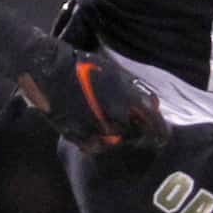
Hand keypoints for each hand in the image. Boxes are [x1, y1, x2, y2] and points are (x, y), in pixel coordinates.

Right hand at [18, 39, 170, 152]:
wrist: (50, 70)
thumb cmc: (84, 66)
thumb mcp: (116, 72)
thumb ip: (135, 91)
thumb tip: (149, 105)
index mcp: (131, 100)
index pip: (155, 125)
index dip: (160, 133)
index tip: (161, 138)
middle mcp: (118, 117)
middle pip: (135, 136)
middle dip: (136, 135)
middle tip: (132, 132)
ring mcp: (97, 128)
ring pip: (115, 143)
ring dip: (115, 139)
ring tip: (109, 131)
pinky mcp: (78, 136)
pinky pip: (94, 147)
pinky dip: (95, 142)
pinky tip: (93, 134)